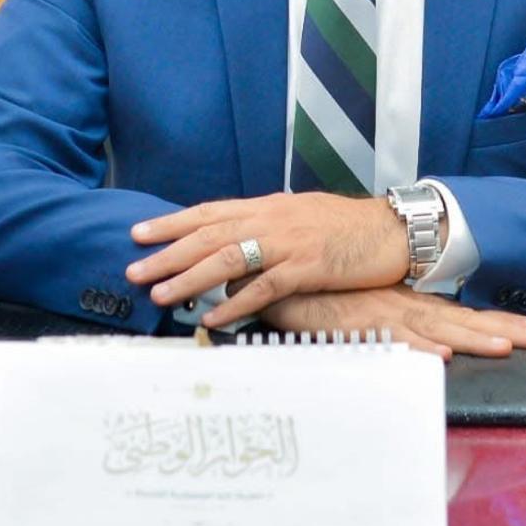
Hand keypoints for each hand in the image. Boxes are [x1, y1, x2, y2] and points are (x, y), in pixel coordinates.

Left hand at [126, 192, 411, 321]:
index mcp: (268, 206)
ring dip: (190, 278)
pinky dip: (236, 303)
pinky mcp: (308, 266)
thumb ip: (266, 230)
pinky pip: (264, 287)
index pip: (210, 211)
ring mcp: (289, 242)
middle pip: (209, 233)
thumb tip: (233, 249)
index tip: (139, 234)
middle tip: (133, 270)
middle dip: (167, 252)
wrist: (392, 230)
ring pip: (228, 257)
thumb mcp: (301, 218)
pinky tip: (214, 318)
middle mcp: (272, 219)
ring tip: (160, 294)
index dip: (172, 222)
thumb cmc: (347, 228)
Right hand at [259, 285, 525, 359]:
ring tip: (505, 346)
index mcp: (407, 300)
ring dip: (471, 336)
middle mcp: (403, 304)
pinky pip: (393, 338)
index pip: (460, 312)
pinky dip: (417, 346)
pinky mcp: (358, 324)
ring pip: (436, 327)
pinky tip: (440, 355)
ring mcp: (383, 312)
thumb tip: (424, 334)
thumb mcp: (364, 304)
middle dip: (503, 327)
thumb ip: (392, 317)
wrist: (281, 275)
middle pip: (460, 318)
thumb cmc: (321, 293)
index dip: (497, 320)